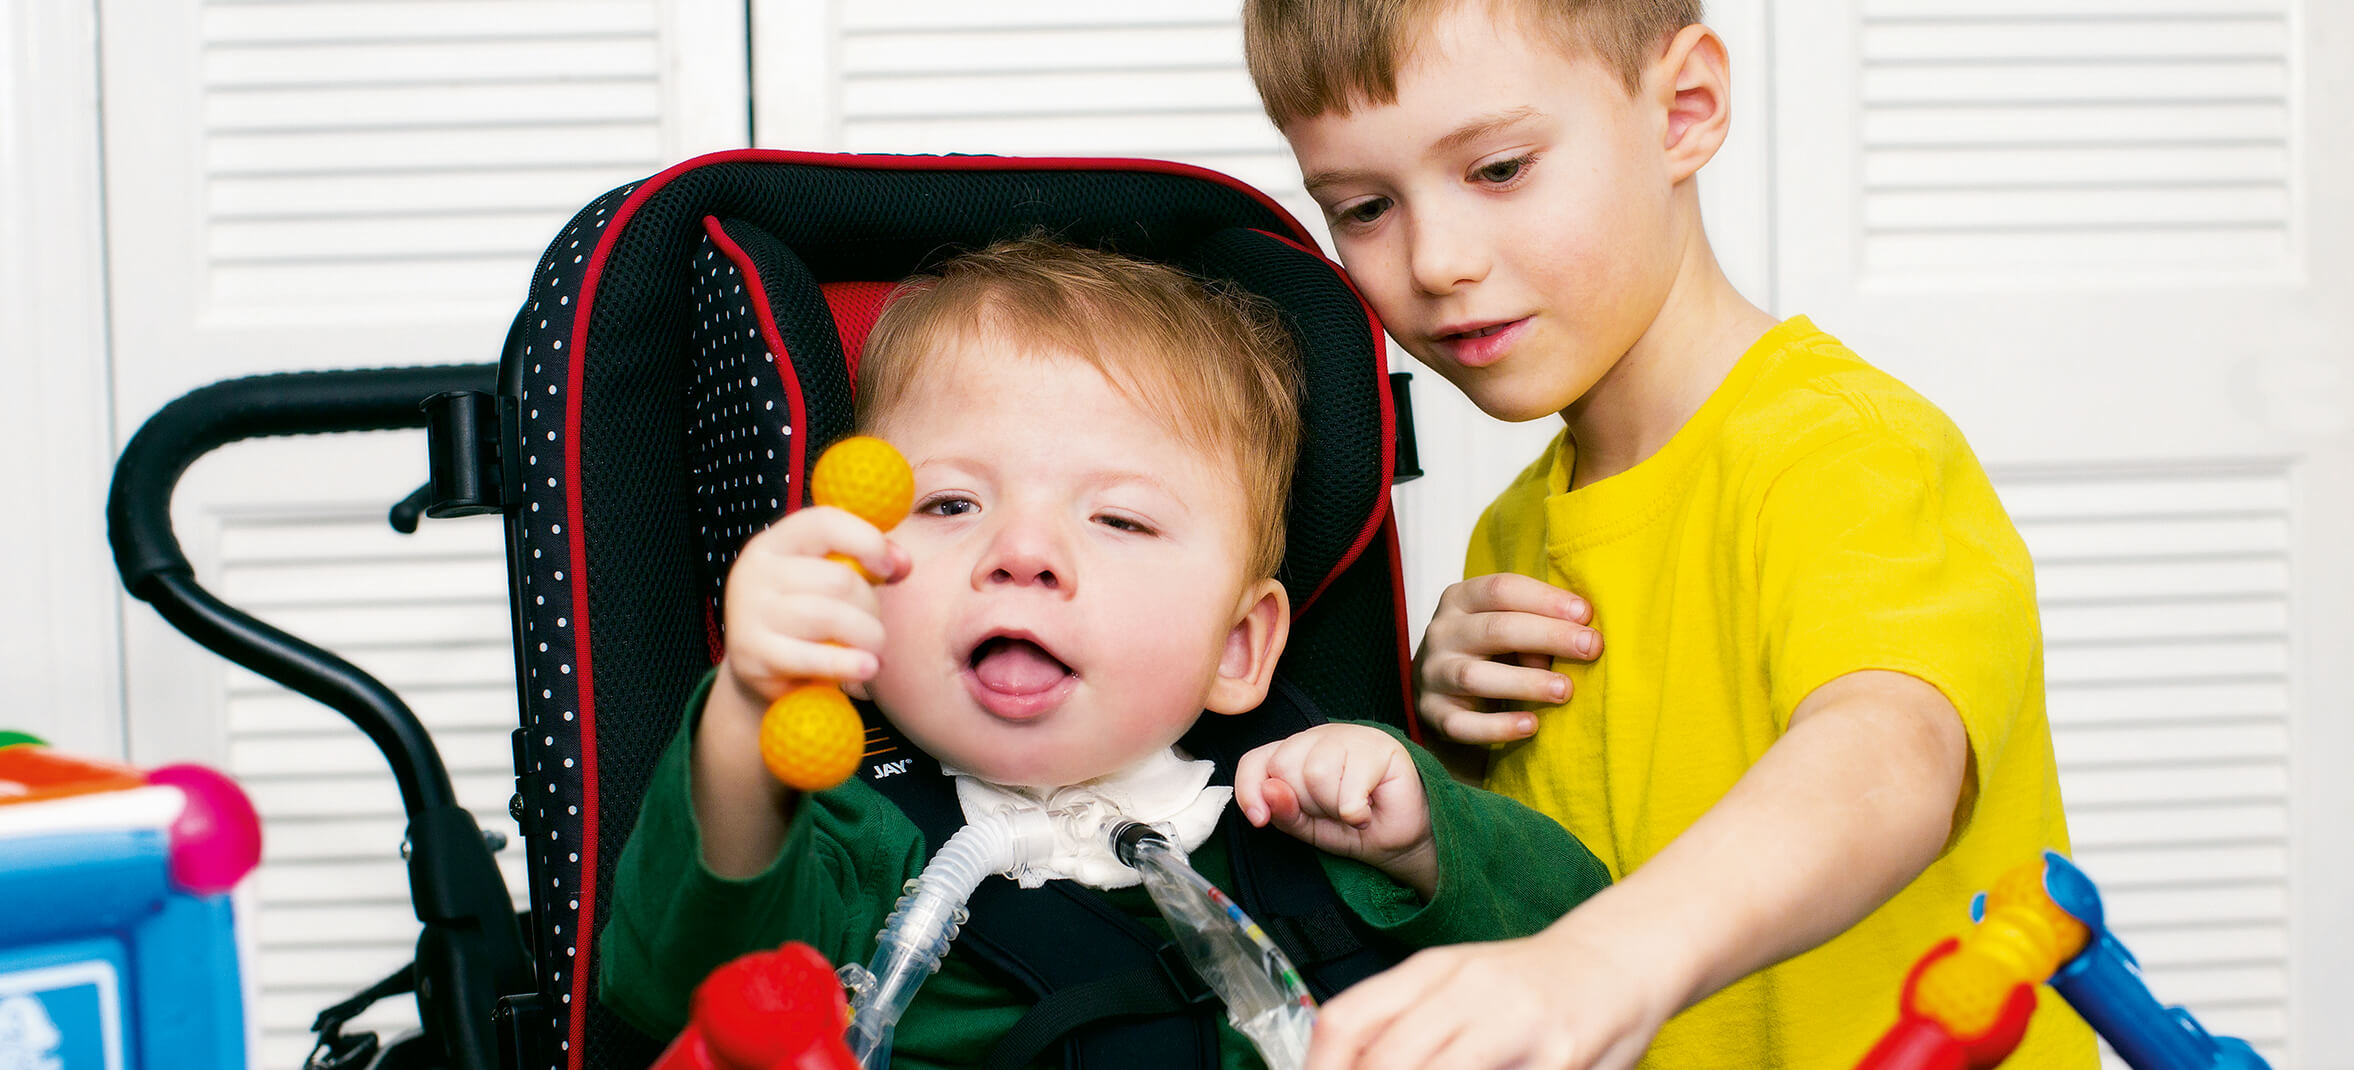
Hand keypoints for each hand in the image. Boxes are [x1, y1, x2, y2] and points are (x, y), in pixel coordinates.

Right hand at [715, 505, 908, 709]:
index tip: (892, 568)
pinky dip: (849, 664)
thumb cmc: (804, 612)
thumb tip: (902, 562)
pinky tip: (867, 667)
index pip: (825, 523)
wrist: (758, 664)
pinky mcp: (754, 656)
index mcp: (775, 542)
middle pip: (838, 579)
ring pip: (831, 618)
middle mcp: (756, 572)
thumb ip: (866, 561)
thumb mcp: (828, 577)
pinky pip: (815, 658)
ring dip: (868, 637)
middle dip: (871, 606)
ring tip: (874, 652)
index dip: (868, 542)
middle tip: (876, 627)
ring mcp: (750, 614)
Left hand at [1235, 724, 1434, 897]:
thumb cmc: (1352, 828)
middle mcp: (1319, 736)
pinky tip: (1368, 809)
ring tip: (1351, 810)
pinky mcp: (1381, 747)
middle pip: (1284, 767)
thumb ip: (1283, 811)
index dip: (1249, 791)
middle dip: (1306, 804)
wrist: (1399, 843)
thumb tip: (1269, 790)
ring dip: (1333, 808)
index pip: (1255, 760)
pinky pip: (1348, 789)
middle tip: (1332, 812)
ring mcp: (1351, 735)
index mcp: (1295, 750)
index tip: (1259, 819)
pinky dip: (1355, 813)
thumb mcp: (1307, 827)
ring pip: (1315, 773)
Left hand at [1304, 910, 1673, 1069]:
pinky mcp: (1561, 1055)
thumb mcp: (1454, 986)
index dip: (1321, 1067)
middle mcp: (1469, 987)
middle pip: (1388, 1058)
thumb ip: (1399, 1023)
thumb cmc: (1526, 987)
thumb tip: (1336, 1061)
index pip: (1347, 1020)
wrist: (1617, 962)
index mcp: (1432, 970)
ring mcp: (1517, 1021)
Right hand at [1413, 573, 1600, 743]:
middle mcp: (1442, 633)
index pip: (1501, 589)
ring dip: (1525, 683)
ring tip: (1565, 690)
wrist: (1439, 686)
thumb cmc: (1488, 648)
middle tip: (1591, 647)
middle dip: (1549, 636)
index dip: (1546, 599)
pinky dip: (1498, 727)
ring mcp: (1433, 674)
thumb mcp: (1505, 624)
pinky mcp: (1433, 714)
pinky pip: (1462, 724)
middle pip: (1495, 629)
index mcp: (1459, 599)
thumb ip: (1535, 626)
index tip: (1586, 614)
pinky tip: (1531, 725)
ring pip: (1475, 676)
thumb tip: (1580, 641)